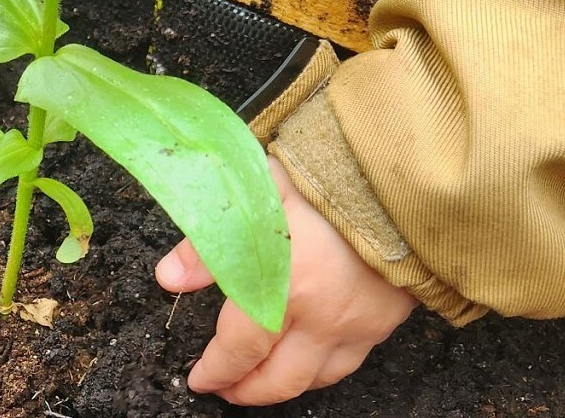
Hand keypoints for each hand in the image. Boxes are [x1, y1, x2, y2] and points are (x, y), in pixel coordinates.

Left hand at [156, 155, 417, 405]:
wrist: (395, 174)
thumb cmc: (320, 177)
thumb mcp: (252, 195)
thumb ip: (208, 243)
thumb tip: (169, 279)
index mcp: (283, 286)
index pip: (240, 347)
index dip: (216, 369)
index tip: (199, 380)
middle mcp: (323, 316)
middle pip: (280, 378)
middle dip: (247, 391)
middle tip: (227, 390)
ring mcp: (359, 322)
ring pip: (318, 377)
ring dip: (284, 386)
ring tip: (261, 381)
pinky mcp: (387, 318)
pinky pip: (352, 361)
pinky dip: (323, 370)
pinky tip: (309, 361)